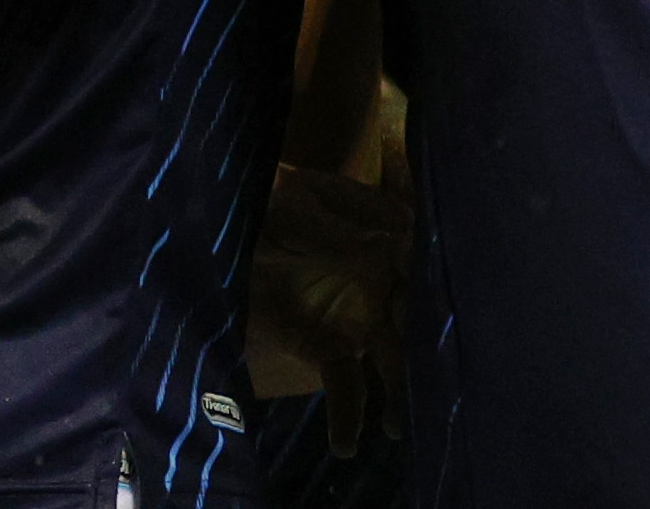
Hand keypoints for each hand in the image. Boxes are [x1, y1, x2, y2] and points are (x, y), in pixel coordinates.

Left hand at [246, 163, 410, 449]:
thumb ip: (336, 233)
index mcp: (383, 231)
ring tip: (397, 427)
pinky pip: (348, 385)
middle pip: (417, 315)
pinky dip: (348, 415)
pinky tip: (345, 443)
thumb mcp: (294, 210)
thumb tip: (389, 247)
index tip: (425, 296)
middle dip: (424, 345)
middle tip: (425, 370)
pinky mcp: (332, 349)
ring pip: (394, 359)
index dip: (426, 276)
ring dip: (399, 393)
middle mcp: (385, 279)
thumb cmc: (265, 207)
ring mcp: (363, 318)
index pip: (418, 255)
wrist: (224, 234)